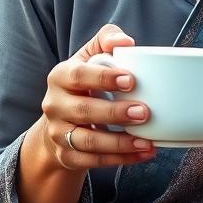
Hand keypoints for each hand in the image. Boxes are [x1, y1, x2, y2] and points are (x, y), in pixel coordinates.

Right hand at [38, 23, 154, 169]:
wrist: (59, 123)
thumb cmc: (83, 84)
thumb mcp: (89, 57)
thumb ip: (106, 41)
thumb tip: (126, 41)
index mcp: (61, 77)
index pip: (79, 76)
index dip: (104, 78)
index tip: (131, 80)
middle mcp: (55, 105)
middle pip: (85, 111)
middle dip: (115, 113)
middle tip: (145, 112)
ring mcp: (59, 133)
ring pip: (89, 141)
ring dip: (120, 143)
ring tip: (147, 141)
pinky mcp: (67, 156)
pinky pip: (93, 161)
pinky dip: (120, 160)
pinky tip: (143, 154)